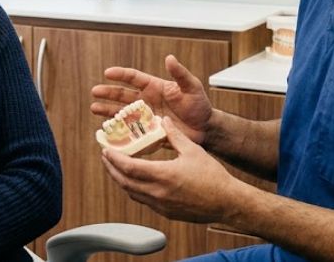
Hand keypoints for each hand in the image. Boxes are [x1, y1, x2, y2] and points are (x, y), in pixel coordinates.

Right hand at [91, 55, 211, 144]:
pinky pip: (130, 130)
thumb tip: (169, 58)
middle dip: (108, 92)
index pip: (134, 78)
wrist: (205, 129)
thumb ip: (180, 74)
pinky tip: (108, 131)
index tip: (107, 72)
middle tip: (94, 92)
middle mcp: (146, 100)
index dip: (120, 74)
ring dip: (108, 110)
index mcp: (154, 87)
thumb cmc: (199, 105)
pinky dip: (119, 130)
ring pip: (122, 112)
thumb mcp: (192, 87)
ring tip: (94, 109)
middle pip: (123, 94)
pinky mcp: (147, 131)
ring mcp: (145, 116)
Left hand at [101, 116, 240, 223]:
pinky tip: (136, 180)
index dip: (114, 158)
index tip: (106, 150)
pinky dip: (134, 189)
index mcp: (163, 175)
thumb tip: (163, 120)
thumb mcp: (193, 150)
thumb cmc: (213, 177)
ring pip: (132, 192)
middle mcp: (158, 193)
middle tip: (106, 157)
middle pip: (124, 182)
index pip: (128, 167)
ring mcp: (161, 205)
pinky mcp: (166, 213)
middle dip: (111, 168)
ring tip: (117, 167)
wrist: (227, 202)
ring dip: (121, 179)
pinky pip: (143, 200)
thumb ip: (174, 135)